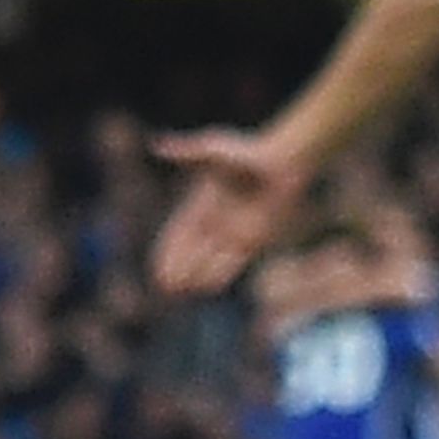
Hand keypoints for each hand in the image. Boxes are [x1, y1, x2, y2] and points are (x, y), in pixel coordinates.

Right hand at [150, 127, 310, 293]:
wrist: (282, 163)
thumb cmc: (247, 152)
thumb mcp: (213, 148)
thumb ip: (187, 151)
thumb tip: (157, 146)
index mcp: (201, 202)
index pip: (179, 230)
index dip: (167, 249)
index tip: (156, 265)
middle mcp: (215, 221)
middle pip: (191, 250)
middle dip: (177, 268)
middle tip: (163, 286)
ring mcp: (233, 232)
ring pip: (209, 259)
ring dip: (194, 275)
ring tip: (180, 292)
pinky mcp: (254, 239)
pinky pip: (234, 262)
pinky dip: (220, 273)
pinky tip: (209, 287)